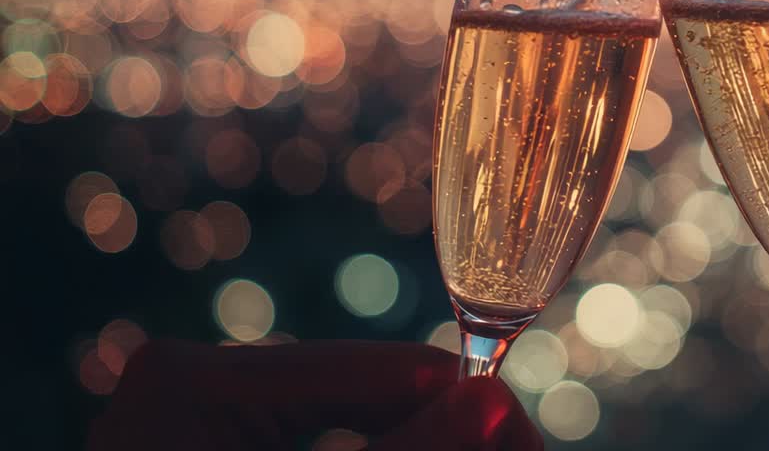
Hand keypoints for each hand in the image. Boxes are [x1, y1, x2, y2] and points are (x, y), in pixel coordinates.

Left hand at [87, 339, 541, 450]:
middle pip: (372, 400)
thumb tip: (493, 404)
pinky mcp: (218, 449)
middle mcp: (196, 385)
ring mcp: (203, 422)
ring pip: (356, 427)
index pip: (383, 371)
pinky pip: (322, 446)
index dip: (468, 408)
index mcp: (198, 381)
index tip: (527, 446)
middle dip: (446, 440)